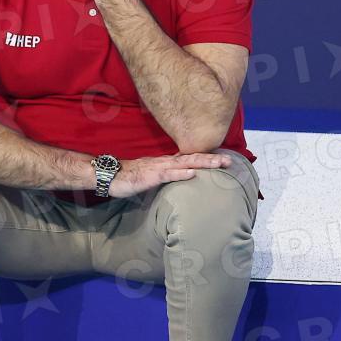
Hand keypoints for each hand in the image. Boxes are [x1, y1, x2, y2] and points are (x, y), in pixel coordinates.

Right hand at [107, 152, 232, 198]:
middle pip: (192, 158)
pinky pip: (168, 175)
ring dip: (203, 163)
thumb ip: (165, 177)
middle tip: (230, 160)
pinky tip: (193, 174)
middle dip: (212, 159)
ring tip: (219, 163)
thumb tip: (177, 181)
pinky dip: (181, 174)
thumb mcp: (151, 177)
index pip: (189, 158)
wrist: (110, 175)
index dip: (206, 158)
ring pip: (185, 164)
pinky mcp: (151, 177)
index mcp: (165, 163)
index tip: (223, 158)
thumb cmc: (129, 177)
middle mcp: (165, 162)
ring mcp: (159, 168)